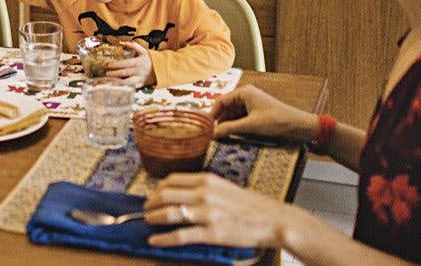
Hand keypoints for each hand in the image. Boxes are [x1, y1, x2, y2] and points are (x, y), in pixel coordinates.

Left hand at [106, 41, 154, 85]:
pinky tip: (118, 88)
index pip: (125, 63)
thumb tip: (125, 42)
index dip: (116, 64)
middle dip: (115, 73)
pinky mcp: (140, 84)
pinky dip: (124, 87)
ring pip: (127, 82)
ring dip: (118, 82)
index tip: (109, 65)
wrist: (161, 69)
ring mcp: (139, 78)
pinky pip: (131, 87)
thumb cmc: (151, 60)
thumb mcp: (144, 51)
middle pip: (124, 72)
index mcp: (138, 62)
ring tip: (110, 82)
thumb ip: (135, 46)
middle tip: (107, 73)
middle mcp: (138, 71)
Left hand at [143, 172, 294, 248]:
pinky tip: (154, 241)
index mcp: (208, 180)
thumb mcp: (226, 188)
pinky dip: (163, 239)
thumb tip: (183, 193)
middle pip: (165, 195)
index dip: (157, 189)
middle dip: (150, 204)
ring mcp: (207, 214)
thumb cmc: (252, 206)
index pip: (172, 180)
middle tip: (146, 210)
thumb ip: (204, 188)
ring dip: (153, 219)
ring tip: (147, 222)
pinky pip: (180, 235)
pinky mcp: (212, 233)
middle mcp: (205, 194)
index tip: (153, 195)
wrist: (274, 220)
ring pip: (169, 214)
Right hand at [211, 85, 317, 141]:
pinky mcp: (257, 115)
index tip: (205, 126)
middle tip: (211, 135)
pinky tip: (233, 137)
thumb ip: (229, 129)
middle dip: (220, 121)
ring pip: (233, 116)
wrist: (299, 127)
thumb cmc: (277, 121)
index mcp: (244, 92)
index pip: (220, 101)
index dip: (211, 113)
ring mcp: (252, 106)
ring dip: (228, 126)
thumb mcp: (250, 126)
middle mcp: (247, 96)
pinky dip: (236, 128)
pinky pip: (241, 120)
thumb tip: (212, 133)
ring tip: (221, 138)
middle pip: (226, 109)